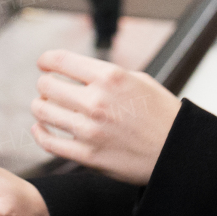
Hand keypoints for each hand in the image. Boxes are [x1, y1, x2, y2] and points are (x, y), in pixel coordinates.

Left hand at [30, 49, 180, 184]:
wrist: (176, 152)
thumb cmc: (161, 114)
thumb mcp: (138, 80)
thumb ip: (107, 75)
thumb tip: (79, 71)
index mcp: (110, 76)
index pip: (62, 60)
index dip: (46, 59)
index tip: (44, 63)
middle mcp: (97, 100)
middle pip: (47, 85)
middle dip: (45, 84)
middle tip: (48, 88)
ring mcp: (90, 130)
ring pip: (43, 111)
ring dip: (40, 106)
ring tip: (44, 106)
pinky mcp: (87, 155)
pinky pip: (49, 141)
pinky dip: (40, 132)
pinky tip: (41, 127)